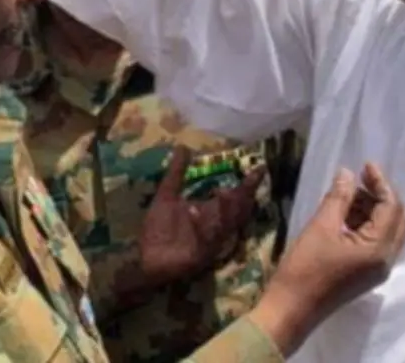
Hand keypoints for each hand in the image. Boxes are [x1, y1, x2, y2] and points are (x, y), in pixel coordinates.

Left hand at [138, 146, 263, 285]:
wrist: (145, 257)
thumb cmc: (158, 228)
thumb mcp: (167, 196)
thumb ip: (177, 173)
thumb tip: (183, 147)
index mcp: (210, 211)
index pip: (234, 196)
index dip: (247, 185)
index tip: (259, 168)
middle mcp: (214, 225)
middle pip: (236, 210)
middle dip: (243, 196)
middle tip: (251, 179)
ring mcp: (210, 241)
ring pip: (224, 223)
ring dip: (225, 209)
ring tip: (224, 191)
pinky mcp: (200, 255)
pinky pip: (206, 239)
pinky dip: (201, 226)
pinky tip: (194, 209)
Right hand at [250, 163, 404, 353]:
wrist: (291, 310)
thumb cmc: (304, 268)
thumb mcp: (321, 227)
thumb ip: (339, 197)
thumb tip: (348, 173)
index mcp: (379, 249)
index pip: (392, 207)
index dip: (380, 183)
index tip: (364, 165)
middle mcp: (386, 260)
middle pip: (399, 219)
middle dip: (382, 196)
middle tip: (358, 180)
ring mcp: (378, 269)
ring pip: (389, 230)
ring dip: (373, 209)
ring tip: (345, 195)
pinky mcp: (367, 274)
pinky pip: (377, 242)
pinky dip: (367, 224)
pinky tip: (344, 214)